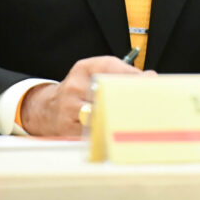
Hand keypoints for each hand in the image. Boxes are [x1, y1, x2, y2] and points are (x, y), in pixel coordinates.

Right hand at [20, 56, 147, 135]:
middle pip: (108, 91)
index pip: (111, 67)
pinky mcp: (69, 129)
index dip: (132, 75)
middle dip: (130, 98)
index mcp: (84, 69)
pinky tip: (120, 130)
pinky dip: (110, 131)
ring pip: (102, 114)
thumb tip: (151, 77)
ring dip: (122, 116)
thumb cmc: (82, 89)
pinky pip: (95, 131)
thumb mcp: (97, 72)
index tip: (150, 81)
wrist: (49, 109)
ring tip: (138, 118)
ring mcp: (70, 108)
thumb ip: (123, 72)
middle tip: (149, 102)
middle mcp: (75, 86)